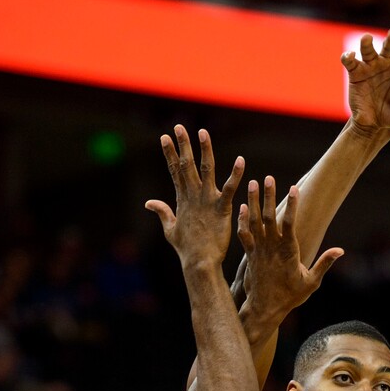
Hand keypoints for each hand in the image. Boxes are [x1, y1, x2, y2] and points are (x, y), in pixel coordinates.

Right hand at [145, 125, 244, 268]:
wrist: (199, 263)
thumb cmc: (187, 249)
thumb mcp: (170, 229)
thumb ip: (162, 212)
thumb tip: (149, 202)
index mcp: (182, 199)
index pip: (174, 171)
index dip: (170, 153)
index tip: (164, 137)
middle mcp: (193, 196)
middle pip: (186, 165)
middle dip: (182, 145)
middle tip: (178, 127)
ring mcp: (207, 201)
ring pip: (206, 170)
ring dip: (204, 150)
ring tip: (203, 132)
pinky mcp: (222, 208)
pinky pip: (229, 188)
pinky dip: (235, 174)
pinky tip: (240, 160)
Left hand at [237, 176, 342, 323]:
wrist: (264, 309)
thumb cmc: (290, 297)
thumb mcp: (311, 282)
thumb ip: (324, 264)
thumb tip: (341, 250)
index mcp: (288, 252)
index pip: (290, 224)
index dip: (292, 205)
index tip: (294, 188)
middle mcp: (271, 248)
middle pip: (269, 217)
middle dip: (269, 196)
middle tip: (269, 177)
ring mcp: (259, 250)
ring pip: (254, 222)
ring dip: (253, 202)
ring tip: (251, 182)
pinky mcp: (250, 255)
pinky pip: (244, 234)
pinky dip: (242, 220)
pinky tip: (241, 206)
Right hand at [341, 27, 389, 133]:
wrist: (376, 126)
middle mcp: (387, 61)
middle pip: (389, 45)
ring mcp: (370, 66)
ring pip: (368, 50)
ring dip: (366, 43)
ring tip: (366, 38)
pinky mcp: (356, 74)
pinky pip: (351, 62)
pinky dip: (348, 57)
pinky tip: (350, 56)